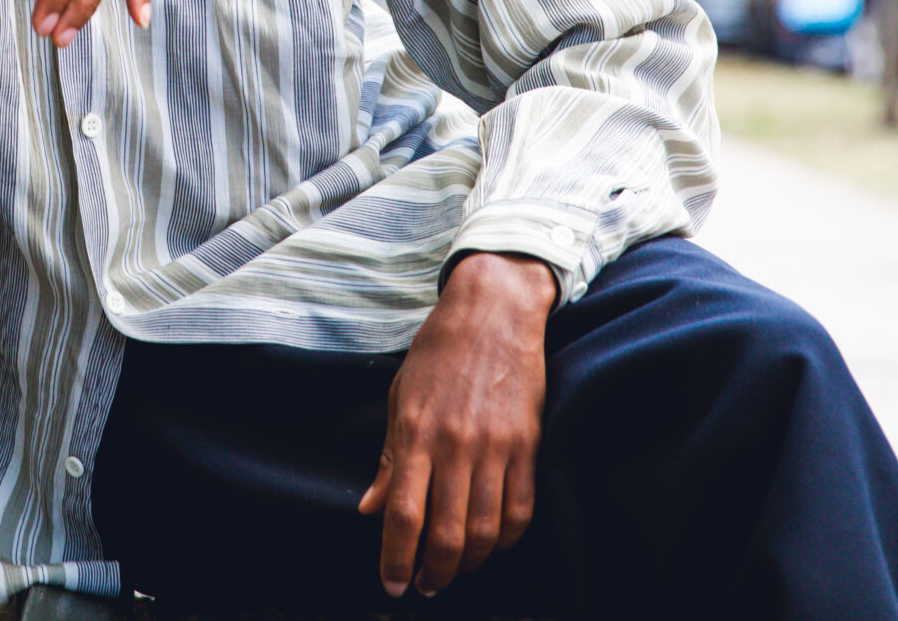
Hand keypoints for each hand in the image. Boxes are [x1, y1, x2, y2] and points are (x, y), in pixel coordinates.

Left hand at [358, 251, 556, 598]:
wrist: (493, 311)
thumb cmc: (438, 353)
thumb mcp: (400, 398)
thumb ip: (389, 460)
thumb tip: (369, 509)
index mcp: (417, 434)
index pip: (403, 515)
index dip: (395, 559)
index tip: (391, 584)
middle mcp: (456, 446)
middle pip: (448, 534)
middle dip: (435, 573)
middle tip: (426, 585)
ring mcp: (497, 447)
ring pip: (488, 530)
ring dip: (471, 563)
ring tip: (457, 570)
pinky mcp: (528, 444)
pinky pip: (522, 509)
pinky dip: (508, 538)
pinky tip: (494, 544)